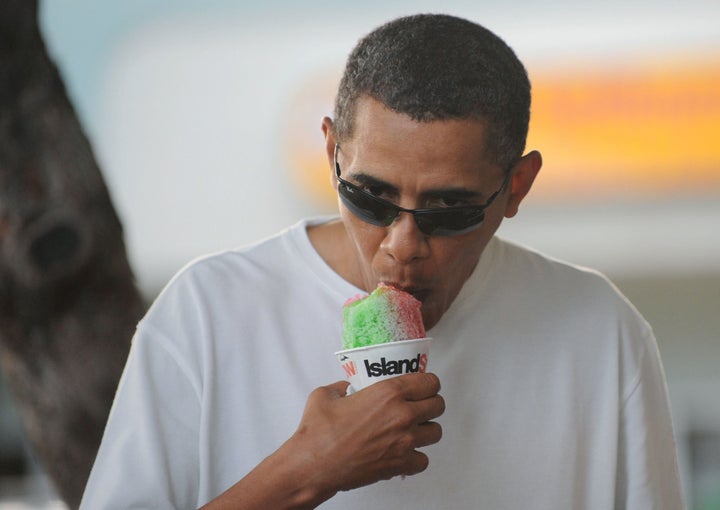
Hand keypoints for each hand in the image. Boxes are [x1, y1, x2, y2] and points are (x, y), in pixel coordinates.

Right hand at [288, 372, 443, 498]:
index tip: (423, 386)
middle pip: (438, 405)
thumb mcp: (327, 394)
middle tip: (419, 406)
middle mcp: (402, 415)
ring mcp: (404, 441)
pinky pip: (424, 459)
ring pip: (435, 432)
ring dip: (426, 429)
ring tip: (413, 429)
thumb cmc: (319, 432)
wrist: (314, 464)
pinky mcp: (400, 464)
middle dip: (430, 404)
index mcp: (388, 392)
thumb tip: (348, 388)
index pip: (430, 382)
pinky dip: (417, 457)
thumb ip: (343, 386)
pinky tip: (404, 452)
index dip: (428, 383)